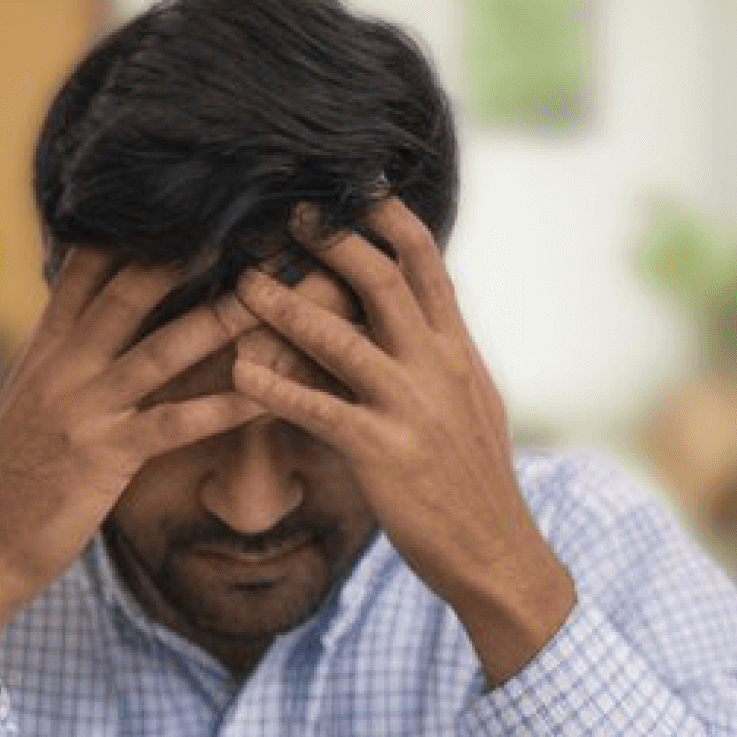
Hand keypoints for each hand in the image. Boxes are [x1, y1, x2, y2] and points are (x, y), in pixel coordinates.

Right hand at [0, 247, 267, 690]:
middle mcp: (62, 366)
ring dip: (229, 317)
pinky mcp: (106, 454)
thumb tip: (85, 325)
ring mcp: (84, 407)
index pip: (86, 269)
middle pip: (132, 289)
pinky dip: (229, 404)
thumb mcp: (23, 406)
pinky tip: (272, 391)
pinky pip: (178, 421)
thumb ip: (57, 361)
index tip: (183, 195)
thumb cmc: (7, 483)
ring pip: (167, 347)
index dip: (132, 228)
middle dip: (192, 251)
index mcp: (44, 349)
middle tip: (246, 215)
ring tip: (278, 289)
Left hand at [231, 198, 577, 682]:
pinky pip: (322, 412)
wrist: (497, 550)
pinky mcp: (384, 452)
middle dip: (336, 242)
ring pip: (344, 339)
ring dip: (288, 306)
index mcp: (457, 351)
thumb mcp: (469, 403)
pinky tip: (239, 375)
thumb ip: (441, 356)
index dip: (392, 222)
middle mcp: (439, 367)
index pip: (427, 267)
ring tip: (242, 283)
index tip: (356, 186)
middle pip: (386, 282)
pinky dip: (277, 390)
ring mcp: (412, 407)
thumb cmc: (470, 479)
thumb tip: (417, 314)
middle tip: (287, 212)